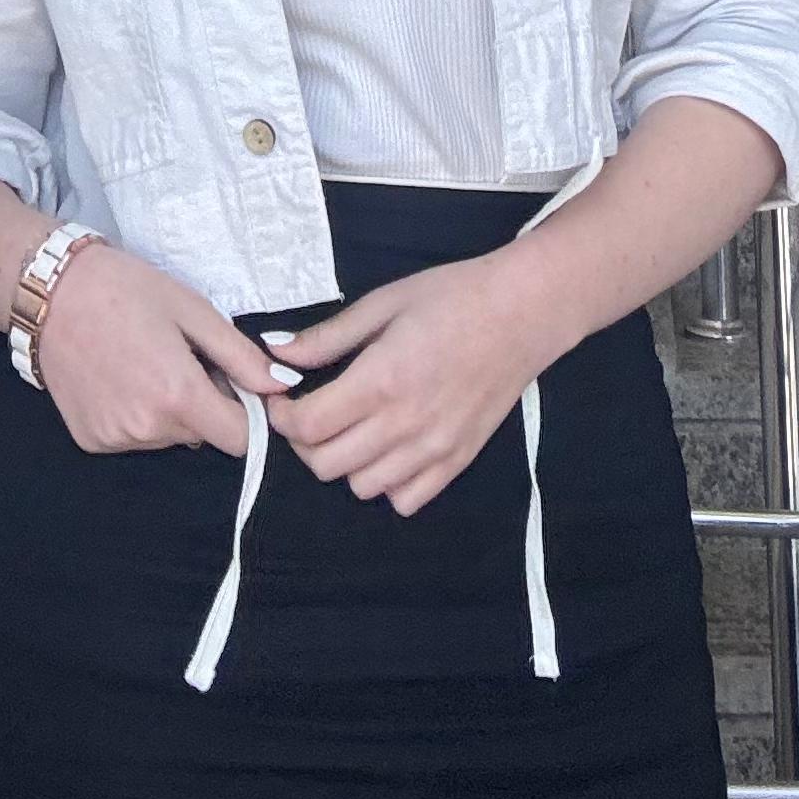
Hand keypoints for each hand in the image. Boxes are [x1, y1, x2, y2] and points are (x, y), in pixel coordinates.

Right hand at [34, 242, 289, 462]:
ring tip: (148, 361)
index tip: (239, 385)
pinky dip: (138, 414)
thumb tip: (285, 385)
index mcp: (178, 396)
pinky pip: (134, 437)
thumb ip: (241, 356)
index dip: (249, 415)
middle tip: (183, 356)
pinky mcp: (91, 441)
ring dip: (171, 410)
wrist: (51, 292)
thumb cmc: (126, 289)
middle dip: (206, 403)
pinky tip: (121, 377)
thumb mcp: (193, 310)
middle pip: (204, 434)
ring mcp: (115, 439)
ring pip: (170, 436)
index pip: (240, 439)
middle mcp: (147, 429)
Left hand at [263, 256, 555, 514]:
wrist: (521, 312)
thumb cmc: (451, 298)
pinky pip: (405, 500)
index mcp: (381, 380)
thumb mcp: (382, 303)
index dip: (282, 416)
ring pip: (361, 487)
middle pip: (326, 465)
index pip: (308, 425)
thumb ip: (327, 337)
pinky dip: (387, 484)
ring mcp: (434, 449)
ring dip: (345, 463)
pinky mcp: (457, 462)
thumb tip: (276, 353)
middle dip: (305, 442)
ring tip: (352, 427)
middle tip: (312, 410)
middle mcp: (404, 425)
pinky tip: (389, 448)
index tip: (283, 397)